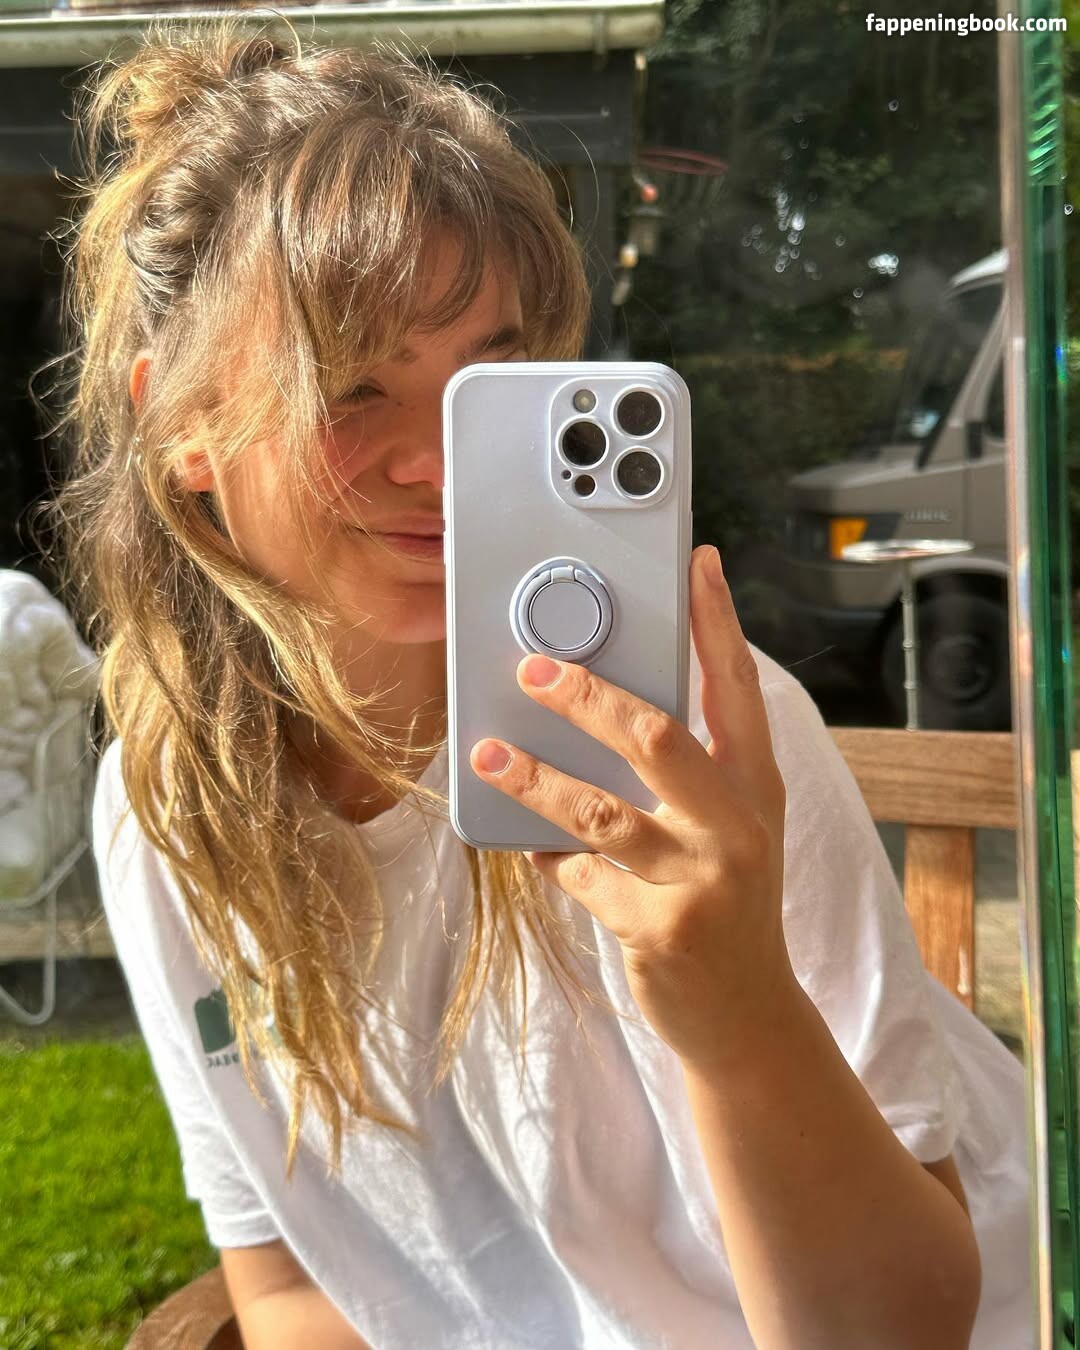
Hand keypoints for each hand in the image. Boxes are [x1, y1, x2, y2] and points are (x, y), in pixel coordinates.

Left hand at [469, 544, 796, 1072]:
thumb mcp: (729, 829)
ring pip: (601, 811)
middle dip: (588, 696)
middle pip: (657, 738)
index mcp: (755, 787)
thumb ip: (689, 772)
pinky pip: (578, 874)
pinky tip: (522, 840)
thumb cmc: (727, 902)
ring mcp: (700, 881)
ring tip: (489, 753)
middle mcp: (736, 826)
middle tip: (533, 668)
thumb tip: (607, 702)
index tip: (698, 563)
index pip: (738, 688)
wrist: (748, 1016)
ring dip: (536, 778)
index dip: (717, 623)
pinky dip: (543, 852)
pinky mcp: (657, 929)